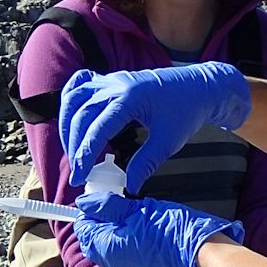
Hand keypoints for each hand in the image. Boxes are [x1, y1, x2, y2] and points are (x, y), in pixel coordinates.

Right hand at [60, 63, 251, 192]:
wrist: (199, 87)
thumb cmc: (187, 111)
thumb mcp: (168, 141)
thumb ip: (146, 163)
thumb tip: (130, 186)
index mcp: (130, 98)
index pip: (97, 129)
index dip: (85, 155)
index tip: (80, 177)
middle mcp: (115, 85)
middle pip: (80, 115)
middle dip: (74, 146)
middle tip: (78, 171)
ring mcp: (110, 79)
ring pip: (73, 98)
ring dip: (67, 125)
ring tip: (72, 150)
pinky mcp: (110, 80)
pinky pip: (80, 85)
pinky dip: (71, 101)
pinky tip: (72, 118)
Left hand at [74, 190, 244, 266]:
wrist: (197, 248)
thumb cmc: (168, 228)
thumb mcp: (134, 209)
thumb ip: (106, 206)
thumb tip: (84, 202)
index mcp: (106, 247)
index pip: (82, 227)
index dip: (89, 210)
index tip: (102, 196)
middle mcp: (111, 261)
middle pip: (92, 237)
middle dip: (98, 219)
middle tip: (114, 201)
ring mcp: (124, 266)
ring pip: (105, 243)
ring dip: (111, 227)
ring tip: (128, 210)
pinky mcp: (137, 266)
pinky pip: (119, 250)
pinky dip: (121, 236)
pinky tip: (137, 223)